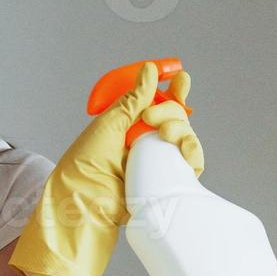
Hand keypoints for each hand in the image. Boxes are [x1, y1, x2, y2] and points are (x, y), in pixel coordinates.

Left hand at [8, 61, 205, 275]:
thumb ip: (133, 101)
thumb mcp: (107, 126)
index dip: (169, 88)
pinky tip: (182, 153)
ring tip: (163, 134)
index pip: (154, 102)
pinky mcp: (166, 181)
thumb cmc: (85, 167)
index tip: (179, 74)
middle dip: (173, 108)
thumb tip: (149, 70)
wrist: (85, 204)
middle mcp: (142, 142)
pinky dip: (191, 154)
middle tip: (154, 115)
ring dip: (181, 130)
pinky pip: (191, 162)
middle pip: (175, 116)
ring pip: (185, 137)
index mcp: (125, 127)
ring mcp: (156, 161)